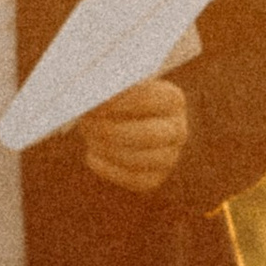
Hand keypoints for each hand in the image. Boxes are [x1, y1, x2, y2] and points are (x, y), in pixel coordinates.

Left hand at [83, 76, 189, 193]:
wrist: (119, 121)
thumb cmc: (114, 98)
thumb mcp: (114, 86)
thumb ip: (109, 86)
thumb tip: (92, 93)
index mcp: (172, 99)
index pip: (149, 100)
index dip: (119, 102)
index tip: (95, 102)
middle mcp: (177, 129)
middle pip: (149, 135)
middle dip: (113, 131)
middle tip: (89, 124)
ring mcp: (169, 156)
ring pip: (142, 160)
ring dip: (109, 149)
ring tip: (90, 136)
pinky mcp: (155, 177)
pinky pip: (135, 180)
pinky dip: (109, 169)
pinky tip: (92, 155)